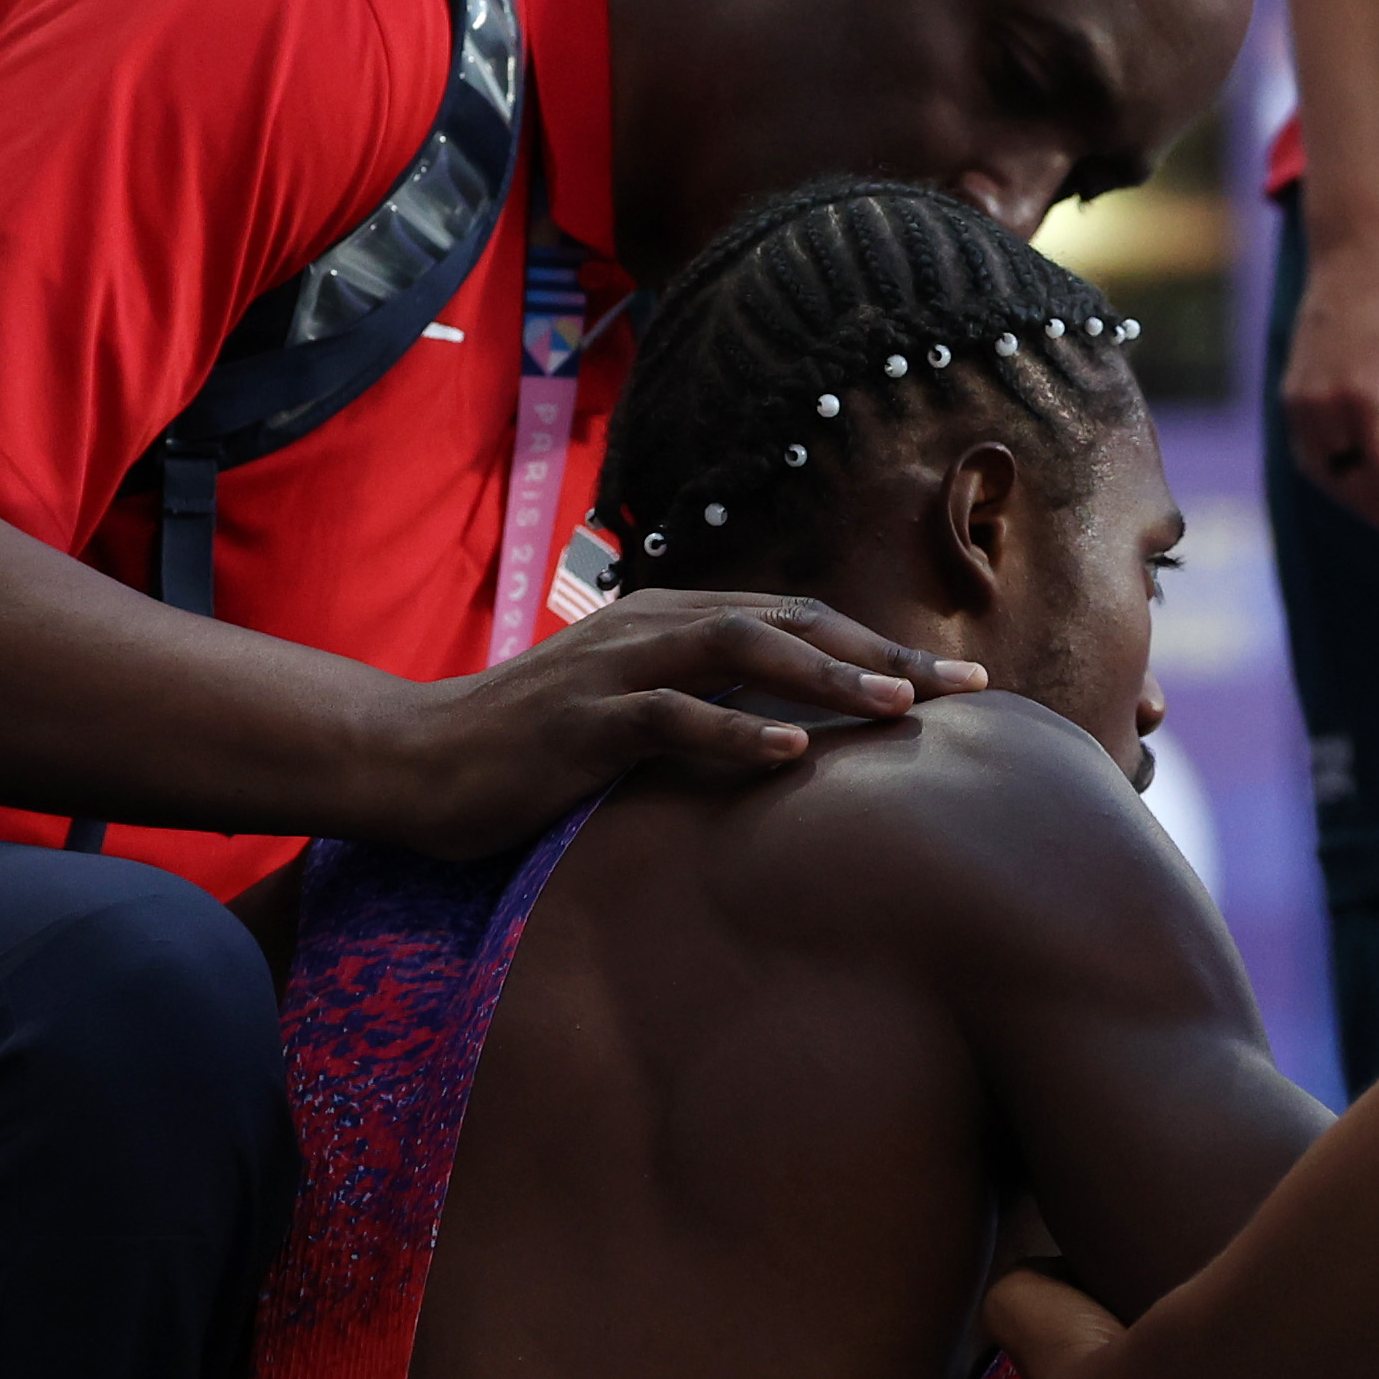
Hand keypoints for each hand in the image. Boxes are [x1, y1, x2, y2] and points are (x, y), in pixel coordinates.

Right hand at [365, 587, 983, 855]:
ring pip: (739, 651)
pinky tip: (792, 753)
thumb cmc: (528, 749)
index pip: (795, 620)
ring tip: (898, 707)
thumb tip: (785, 734)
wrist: (414, 758)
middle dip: (881, 650)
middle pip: (787, 621)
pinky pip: (669, 718)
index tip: (957, 679)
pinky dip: (734, 731)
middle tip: (965, 688)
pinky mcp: (580, 723)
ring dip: (826, 674)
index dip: (879, 643)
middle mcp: (651, 629)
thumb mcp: (627, 715)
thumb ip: (698, 707)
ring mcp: (614, 671)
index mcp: (669, 623)